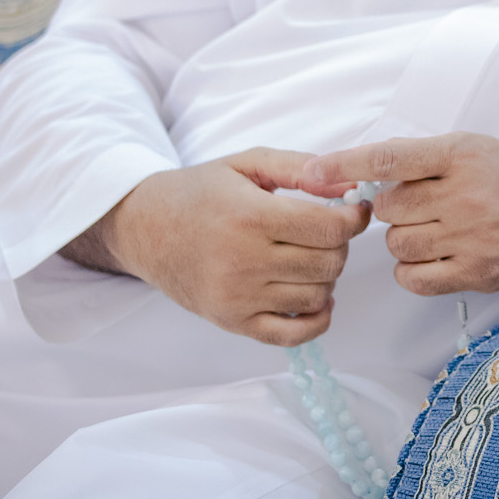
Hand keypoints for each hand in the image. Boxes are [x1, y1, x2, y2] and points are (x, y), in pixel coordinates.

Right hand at [61, 147, 369, 345]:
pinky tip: (313, 297)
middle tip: (326, 232)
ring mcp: (236, 297)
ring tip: (309, 257)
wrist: (144, 227)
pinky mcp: (231, 322)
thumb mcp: (249, 163)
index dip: (354, 218)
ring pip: (316, 296)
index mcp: (250, 217)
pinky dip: (315, 319)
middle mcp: (242, 261)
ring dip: (326, 277)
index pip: (330, 229)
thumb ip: (302, 168)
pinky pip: (292, 336)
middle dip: (339, 245)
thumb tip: (351, 185)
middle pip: (328, 263)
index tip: (353, 211)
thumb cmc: (201, 192)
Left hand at [300, 133, 498, 294]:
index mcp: (463, 155)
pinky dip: (413, 269)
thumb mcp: (475, 149)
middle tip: (421, 206)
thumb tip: (361, 170)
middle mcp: (467, 194)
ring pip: (396, 245)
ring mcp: (472, 236)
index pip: (391, 158)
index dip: (347, 163)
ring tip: (434, 231)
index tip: (313, 170)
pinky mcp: (475, 272)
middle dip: (394, 210)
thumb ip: (422, 157)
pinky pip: (413, 278)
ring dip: (404, 240)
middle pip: (388, 209)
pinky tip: (434, 256)